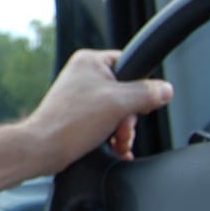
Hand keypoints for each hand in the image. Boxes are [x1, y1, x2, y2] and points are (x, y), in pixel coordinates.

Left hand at [22, 49, 172, 172]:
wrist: (44, 148)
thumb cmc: (72, 122)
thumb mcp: (120, 103)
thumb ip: (147, 94)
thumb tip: (166, 90)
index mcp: (90, 61)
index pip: (129, 64)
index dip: (140, 87)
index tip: (137, 104)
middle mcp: (83, 75)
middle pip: (126, 92)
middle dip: (129, 118)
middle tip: (122, 129)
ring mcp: (79, 95)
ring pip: (117, 111)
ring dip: (123, 131)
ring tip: (117, 142)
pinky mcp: (77, 115)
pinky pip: (105, 122)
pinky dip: (113, 137)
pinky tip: (117, 149)